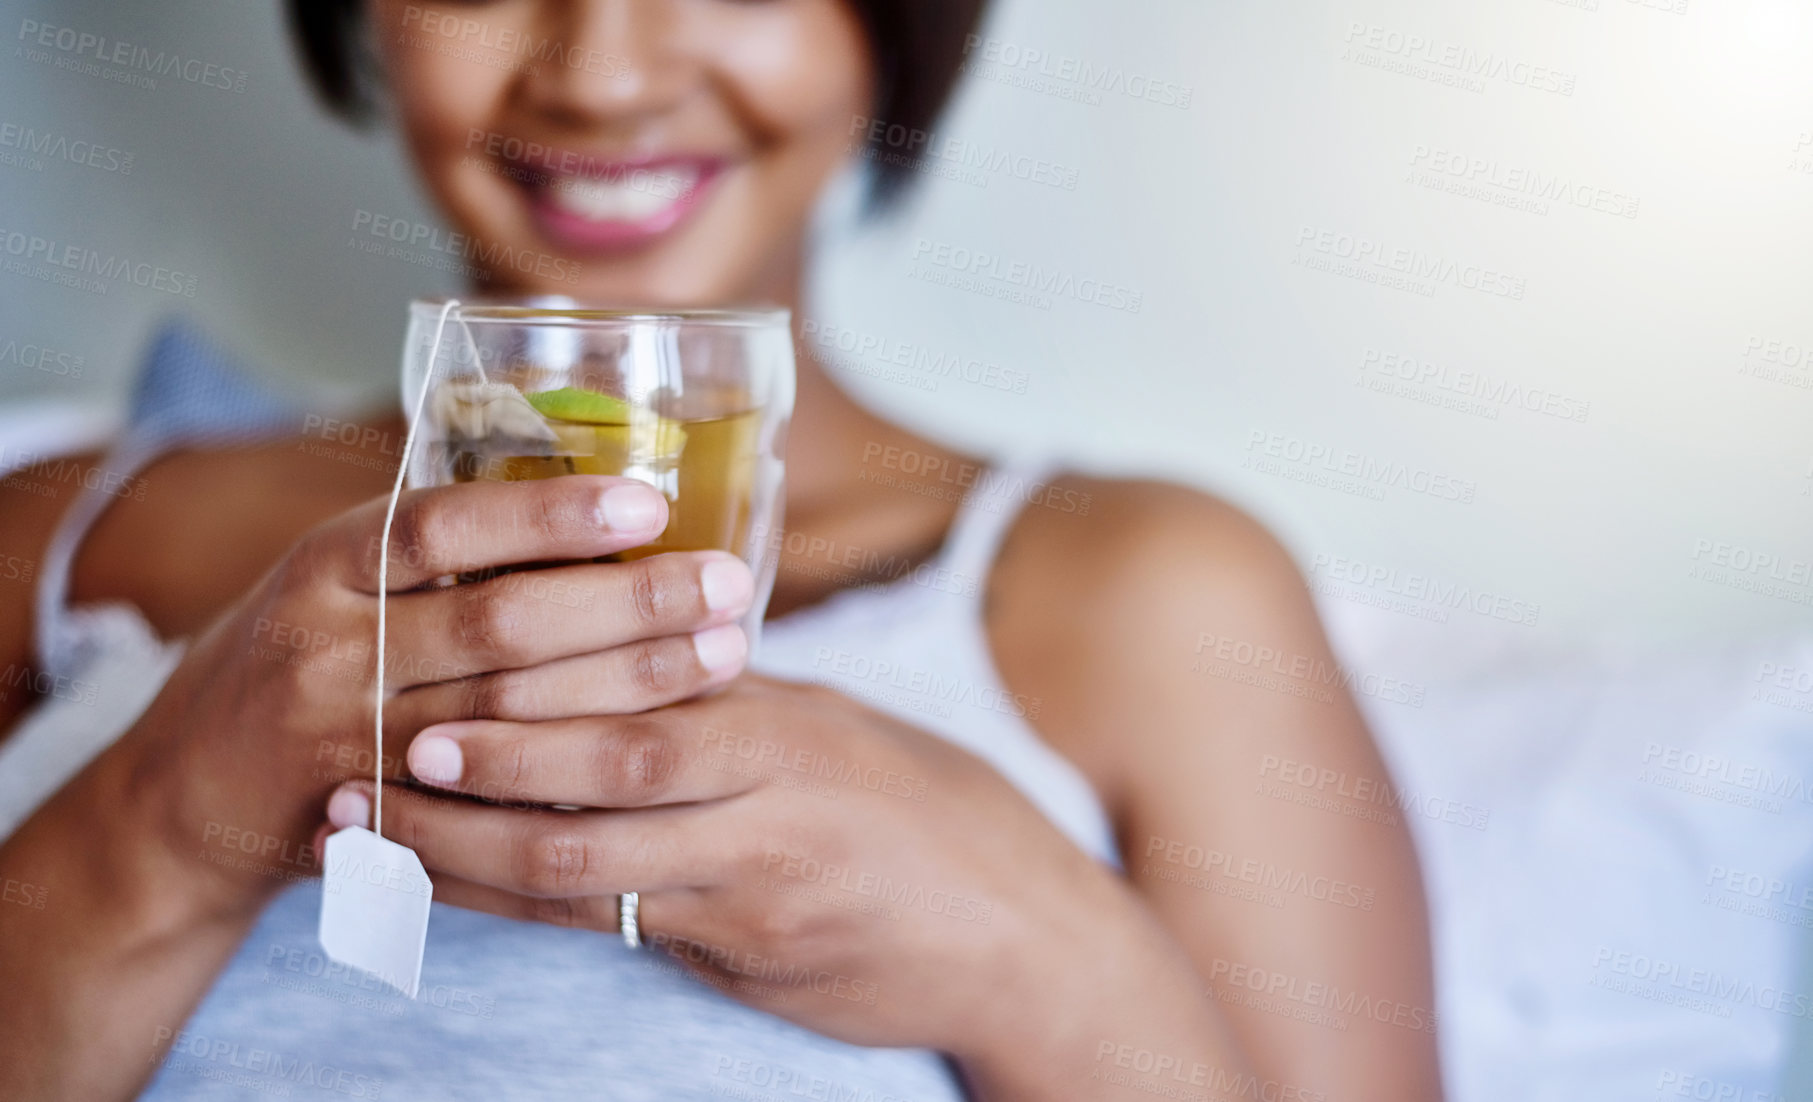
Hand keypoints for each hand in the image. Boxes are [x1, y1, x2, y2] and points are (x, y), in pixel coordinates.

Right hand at [123, 473, 755, 917]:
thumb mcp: (336, 576)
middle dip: (626, 605)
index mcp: (326, 565)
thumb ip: (434, 542)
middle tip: (727, 586)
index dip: (548, 513)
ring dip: (627, 684)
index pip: (442, 524)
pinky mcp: (370, 821)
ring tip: (725, 653)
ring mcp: (345, 742)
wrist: (180, 792)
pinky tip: (660, 748)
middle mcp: (331, 647)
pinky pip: (490, 800)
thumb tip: (582, 474)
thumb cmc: (294, 654)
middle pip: (497, 625)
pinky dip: (577, 773)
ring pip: (508, 717)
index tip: (648, 502)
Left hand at [321, 674, 1142, 1065]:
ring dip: (465, 852)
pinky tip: (454, 896)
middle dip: (476, 774)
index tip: (435, 683)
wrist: (1012, 932)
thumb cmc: (916, 810)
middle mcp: (768, 799)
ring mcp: (755, 886)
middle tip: (372, 757)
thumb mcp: (830, 728)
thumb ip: (726, 700)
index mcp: (786, 722)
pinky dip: (521, 909)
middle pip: (599, 779)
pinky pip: (613, 929)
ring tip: (375, 835)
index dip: (527, 698)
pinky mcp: (745, 954)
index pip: (640, 698)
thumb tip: (619, 653)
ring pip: (586, 867)